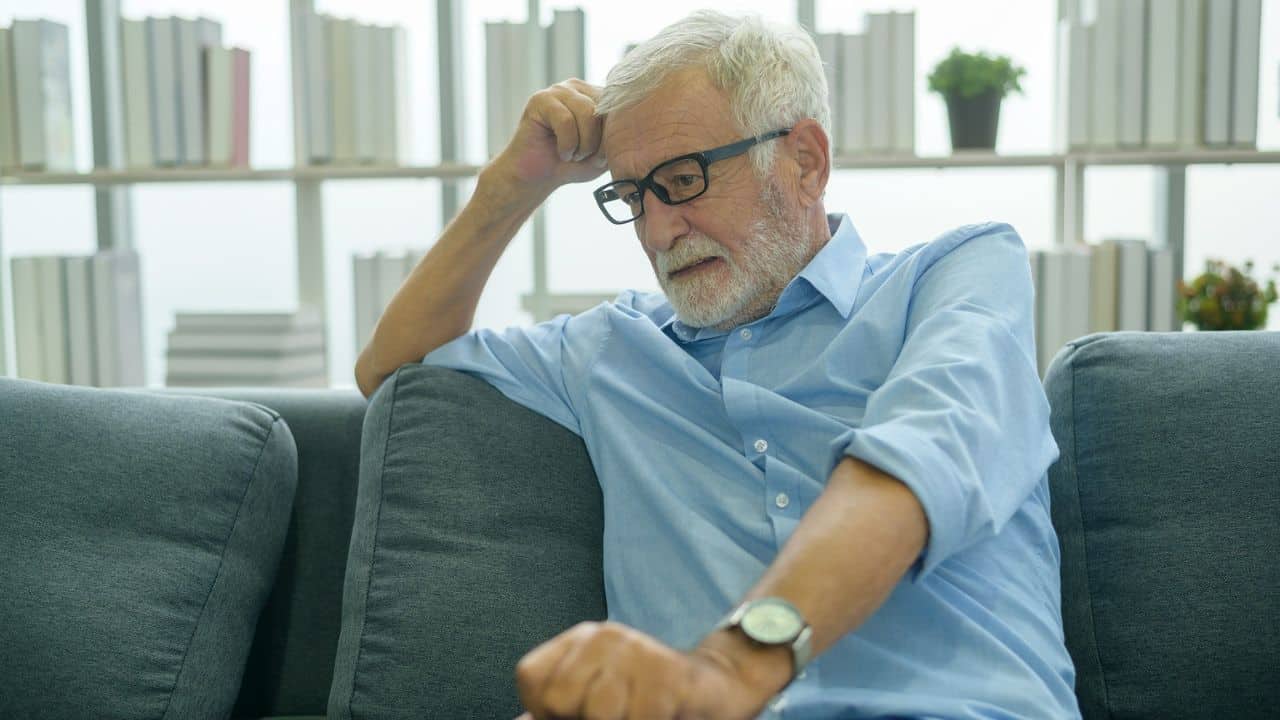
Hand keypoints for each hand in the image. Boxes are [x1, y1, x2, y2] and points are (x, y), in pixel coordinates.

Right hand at [491, 78, 608, 195]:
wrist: (537, 178)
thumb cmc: (572, 165)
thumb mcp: (604, 152)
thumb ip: (618, 136)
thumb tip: (629, 121)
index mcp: (596, 96)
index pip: (618, 107)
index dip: (614, 136)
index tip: (600, 157)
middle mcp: (579, 88)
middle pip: (605, 110)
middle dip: (599, 142)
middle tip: (584, 157)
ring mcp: (559, 90)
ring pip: (587, 114)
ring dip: (583, 144)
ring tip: (573, 155)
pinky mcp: (540, 99)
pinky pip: (566, 120)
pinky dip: (567, 144)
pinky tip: (561, 153)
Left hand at [513, 621, 778, 719]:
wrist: (720, 689)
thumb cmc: (650, 703)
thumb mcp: (598, 702)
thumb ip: (556, 710)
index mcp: (580, 641)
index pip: (532, 679)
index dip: (549, 712)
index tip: (582, 714)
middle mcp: (604, 636)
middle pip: (560, 700)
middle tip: (623, 714)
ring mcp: (637, 651)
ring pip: (599, 714)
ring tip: (642, 714)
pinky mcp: (667, 674)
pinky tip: (663, 716)